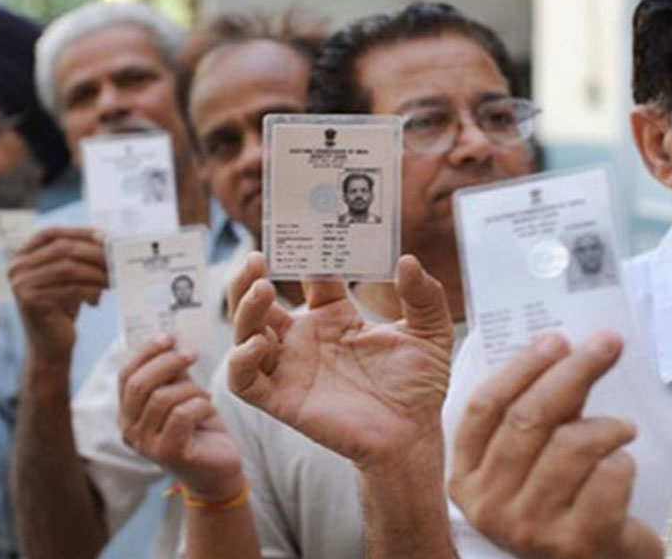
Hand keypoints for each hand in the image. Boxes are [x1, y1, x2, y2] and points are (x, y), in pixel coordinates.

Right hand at [9, 227, 107, 360]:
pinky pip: (70, 289)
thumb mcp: (66, 278)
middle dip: (93, 253)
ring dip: (96, 273)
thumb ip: (77, 257)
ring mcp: (21, 284)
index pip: (51, 233)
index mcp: (21, 256)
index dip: (78, 232)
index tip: (105, 237)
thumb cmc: (61, 308)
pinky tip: (96, 300)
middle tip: (116, 261)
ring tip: (112, 281)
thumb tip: (106, 240)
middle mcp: (16, 267)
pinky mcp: (31, 301)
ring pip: (68, 268)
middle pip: (62, 249)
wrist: (49, 346)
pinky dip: (89, 291)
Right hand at [119, 334, 243, 500]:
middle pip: (139, 384)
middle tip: (192, 354)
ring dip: (190, 388)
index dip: (145, 352)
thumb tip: (169, 340)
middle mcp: (129, 430)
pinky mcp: (168, 453)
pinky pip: (181, 415)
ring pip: (162, 398)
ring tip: (205, 395)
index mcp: (128, 412)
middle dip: (168, 362)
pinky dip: (200, 405)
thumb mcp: (183, 394)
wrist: (219, 469)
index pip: (125, 374)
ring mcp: (146, 445)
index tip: (168, 337)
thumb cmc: (200, 428)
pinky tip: (208, 409)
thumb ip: (172, 373)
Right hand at [226, 252, 453, 470]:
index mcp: (334, 317)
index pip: (308, 277)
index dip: (307, 255)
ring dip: (243, 309)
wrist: (415, 437)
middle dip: (249, 277)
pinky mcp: (282, 400)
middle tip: (255, 256)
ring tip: (261, 288)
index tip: (312, 234)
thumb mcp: (430, 332)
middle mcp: (305, 339)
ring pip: (245, 333)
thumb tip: (407, 260)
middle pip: (260, 301)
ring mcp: (290, 368)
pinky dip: (240, 361)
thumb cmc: (418, 387)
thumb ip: (424, 296)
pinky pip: (243, 381)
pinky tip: (259, 343)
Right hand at [448, 332, 662, 558]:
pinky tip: (623, 465)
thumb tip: (561, 352)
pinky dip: (623, 462)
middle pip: (528, 418)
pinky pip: (606, 478)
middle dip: (572, 372)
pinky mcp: (576, 543)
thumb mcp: (528, 463)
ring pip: (570, 445)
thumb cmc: (561, 507)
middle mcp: (488, 505)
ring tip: (622, 427)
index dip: (522, 366)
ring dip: (607, 425)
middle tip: (606, 345)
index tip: (555, 339)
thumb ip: (532, 418)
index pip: (484, 408)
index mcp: (466, 477)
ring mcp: (529, 528)